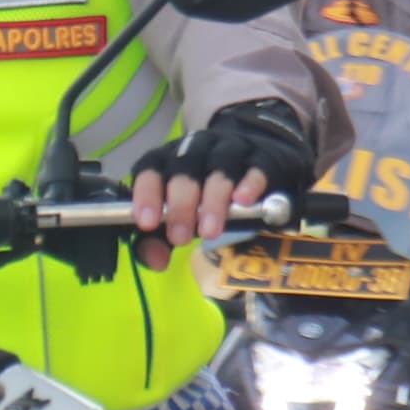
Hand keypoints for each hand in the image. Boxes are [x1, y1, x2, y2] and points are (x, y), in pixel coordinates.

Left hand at [128, 162, 269, 257]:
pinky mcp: (263, 158)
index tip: (147, 223)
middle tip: (181, 237)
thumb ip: (161, 237)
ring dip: (213, 199)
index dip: (147, 194)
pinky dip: (249, 184)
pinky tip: (243, 202)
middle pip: (185, 166)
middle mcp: (197, 148)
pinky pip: (256, 167)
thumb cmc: (205, 193)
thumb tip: (155, 261)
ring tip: (210, 232)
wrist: (254, 164)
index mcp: (168, 159)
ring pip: (220, 164)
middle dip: (181, 203)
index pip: (151, 168)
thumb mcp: (178, 214)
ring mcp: (231, 149)